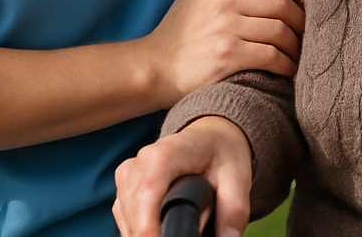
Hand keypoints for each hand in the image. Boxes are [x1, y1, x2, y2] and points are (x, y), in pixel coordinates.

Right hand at [114, 116, 252, 236]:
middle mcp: (138, 163)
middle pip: (134, 216)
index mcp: (164, 156)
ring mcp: (127, 175)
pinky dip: (140, 230)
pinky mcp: (124, 188)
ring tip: (174, 233)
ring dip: (145, 235)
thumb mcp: (237, 178)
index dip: (152, 231)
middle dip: (154, 236)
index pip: (146, 200)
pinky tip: (160, 231)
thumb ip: (233, 213)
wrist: (210, 135)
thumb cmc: (221, 153)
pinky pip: (124, 218)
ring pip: (126, 221)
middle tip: (185, 236)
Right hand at [143, 0, 305, 104]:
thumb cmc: (178, 28)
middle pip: (280, 2)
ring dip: (296, 44)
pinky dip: (286, 64)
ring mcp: (227, 30)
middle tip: (305, 29)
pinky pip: (271, 56)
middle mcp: (225, 3)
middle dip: (300, 18)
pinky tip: (288, 69)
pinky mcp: (229, 57)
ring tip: (298, 51)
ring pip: (280, 30)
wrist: (155, 68)